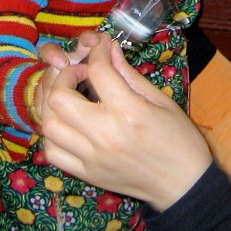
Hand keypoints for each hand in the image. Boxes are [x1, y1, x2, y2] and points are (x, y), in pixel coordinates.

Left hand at [37, 35, 212, 210]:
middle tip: (79, 70)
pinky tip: (67, 121)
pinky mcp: (85, 173)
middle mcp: (104, 134)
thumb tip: (110, 50)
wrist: (182, 184)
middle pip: (59, 98)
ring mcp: (91, 156)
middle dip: (63, 75)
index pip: (98, 72)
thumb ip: (129, 75)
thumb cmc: (179, 139)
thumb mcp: (161, 100)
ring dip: (52, 102)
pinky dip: (53, 132)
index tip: (101, 47)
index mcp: (130, 112)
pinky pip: (52, 151)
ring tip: (68, 93)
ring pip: (49, 124)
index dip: (97, 51)